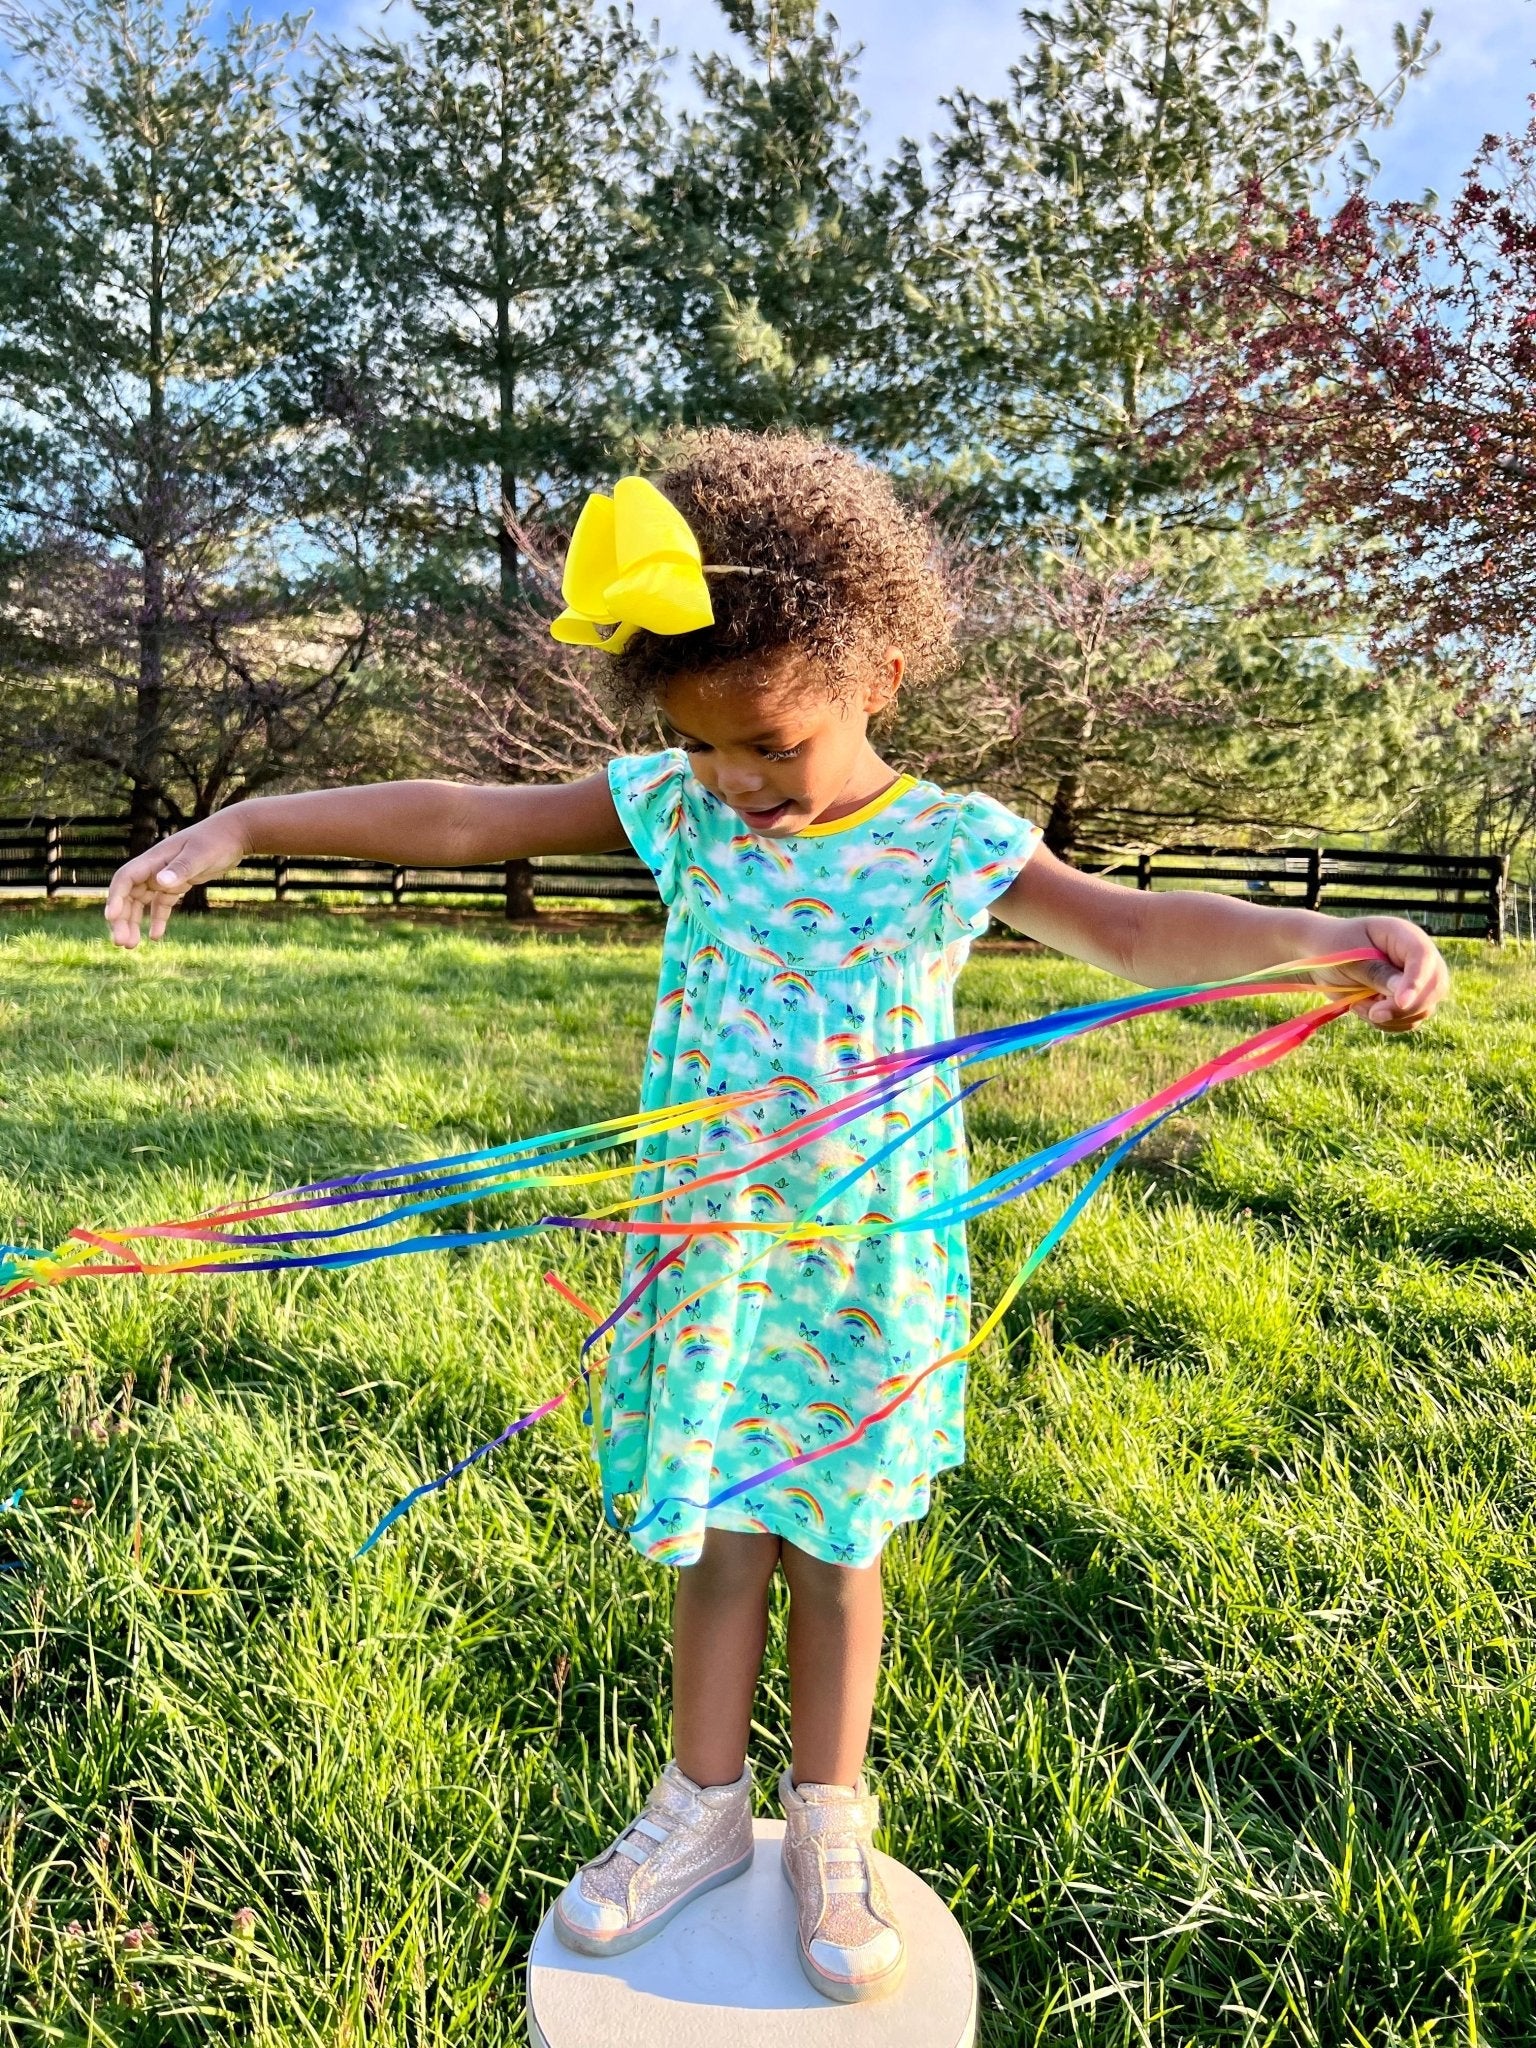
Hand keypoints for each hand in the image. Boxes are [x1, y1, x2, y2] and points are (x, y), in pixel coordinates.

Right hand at [103, 812, 250, 947]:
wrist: (235, 834)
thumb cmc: (217, 841)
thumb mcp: (201, 855)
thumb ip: (181, 868)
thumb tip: (160, 882)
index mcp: (154, 859)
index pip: (125, 879)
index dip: (115, 898)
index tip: (111, 918)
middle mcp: (154, 868)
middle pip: (128, 895)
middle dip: (122, 919)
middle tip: (122, 943)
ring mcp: (165, 876)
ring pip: (140, 902)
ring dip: (134, 922)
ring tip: (131, 945)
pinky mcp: (177, 884)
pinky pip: (160, 904)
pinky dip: (157, 919)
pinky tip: (155, 937)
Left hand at [1309, 916, 1448, 1031]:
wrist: (1321, 958)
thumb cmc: (1333, 947)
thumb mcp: (1349, 956)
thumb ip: (1376, 973)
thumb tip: (1403, 996)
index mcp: (1404, 936)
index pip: (1423, 957)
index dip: (1416, 982)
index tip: (1400, 1002)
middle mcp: (1418, 958)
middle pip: (1434, 987)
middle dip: (1405, 1008)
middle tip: (1373, 1013)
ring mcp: (1416, 981)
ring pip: (1423, 1009)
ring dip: (1391, 1017)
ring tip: (1358, 1004)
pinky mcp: (1408, 1000)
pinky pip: (1409, 1021)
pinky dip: (1387, 1023)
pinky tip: (1364, 1009)